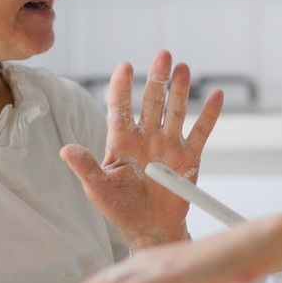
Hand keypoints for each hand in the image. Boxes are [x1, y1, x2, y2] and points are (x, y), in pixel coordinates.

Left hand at [62, 51, 223, 247]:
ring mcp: (169, 145)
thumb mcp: (98, 189)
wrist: (150, 228)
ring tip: (183, 68)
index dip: (121, 87)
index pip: (120, 108)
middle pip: (152, 102)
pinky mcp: (189, 157)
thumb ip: (85, 168)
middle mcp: (146, 137)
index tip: (125, 66)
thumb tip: (65, 149)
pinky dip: (209, 115)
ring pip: (175, 111)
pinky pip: (200, 132)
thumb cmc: (120, 208)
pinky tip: (216, 95)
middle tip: (163, 55)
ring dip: (179, 90)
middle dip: (157, 79)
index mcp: (121, 141)